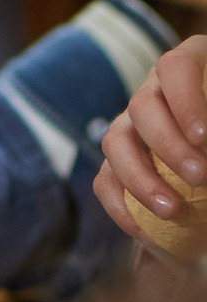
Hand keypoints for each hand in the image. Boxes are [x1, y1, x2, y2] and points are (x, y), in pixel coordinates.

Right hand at [98, 34, 206, 242]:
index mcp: (188, 70)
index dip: (185, 99)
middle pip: (141, 106)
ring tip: (171, 211)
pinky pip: (105, 180)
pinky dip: (121, 207)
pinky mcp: (121, 163)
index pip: (175, 68)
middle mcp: (153, 93)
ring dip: (140, 179)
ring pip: (115, 141)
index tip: (204, 136)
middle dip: (168, 146)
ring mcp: (133, 126)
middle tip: (200, 177)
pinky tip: (147, 233)